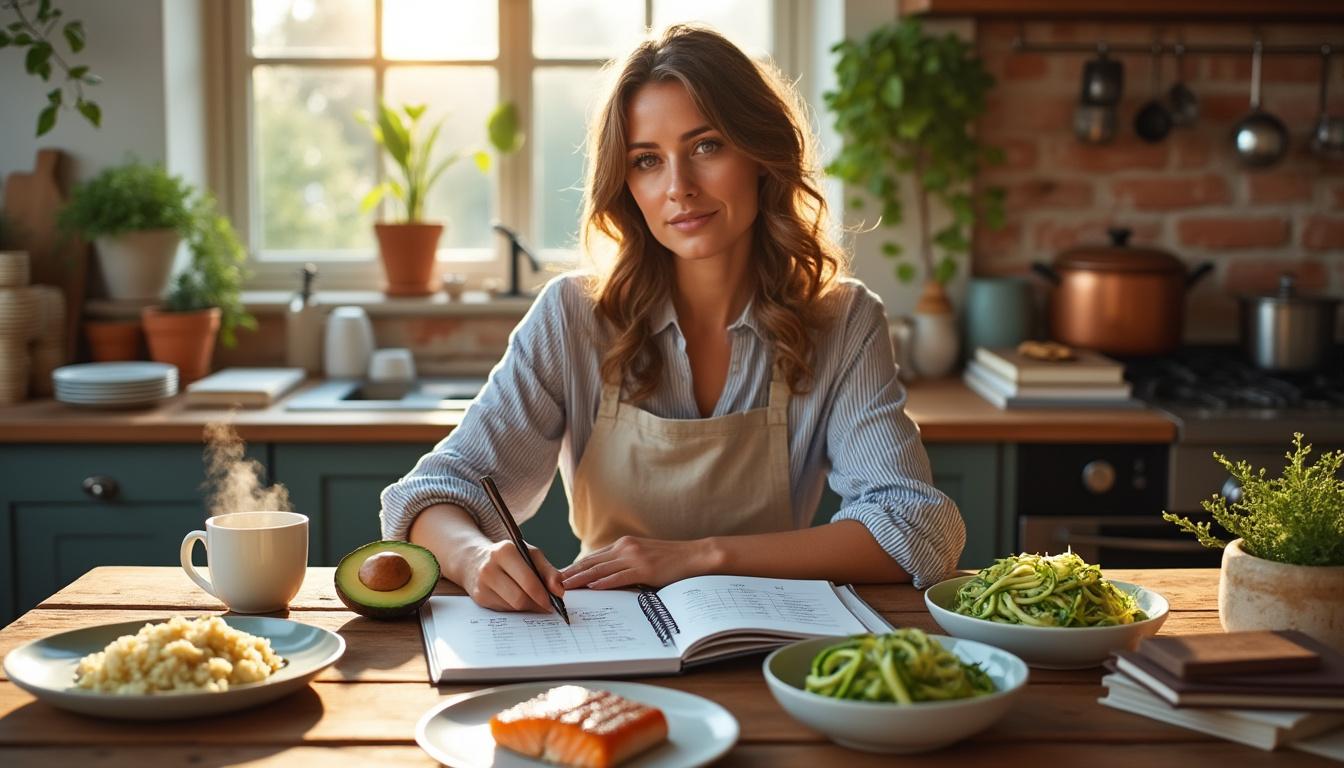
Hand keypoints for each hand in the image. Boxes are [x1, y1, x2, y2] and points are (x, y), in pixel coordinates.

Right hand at [461, 540, 564, 612]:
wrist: (475, 559)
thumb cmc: (508, 556)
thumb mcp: (530, 554)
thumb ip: (548, 571)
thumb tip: (559, 591)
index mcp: (505, 552)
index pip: (528, 581)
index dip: (544, 596)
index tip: (555, 602)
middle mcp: (490, 568)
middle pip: (520, 599)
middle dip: (537, 605)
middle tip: (547, 606)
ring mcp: (481, 585)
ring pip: (512, 607)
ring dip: (527, 607)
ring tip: (533, 600)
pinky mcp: (478, 598)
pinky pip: (504, 610)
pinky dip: (515, 608)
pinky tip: (517, 599)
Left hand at [559, 536, 718, 589]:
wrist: (695, 555)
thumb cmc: (671, 560)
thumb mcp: (644, 557)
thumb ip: (625, 564)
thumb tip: (606, 578)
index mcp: (624, 544)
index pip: (593, 557)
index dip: (575, 567)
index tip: (559, 576)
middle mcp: (625, 547)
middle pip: (591, 562)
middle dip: (571, 573)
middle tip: (552, 583)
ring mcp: (635, 557)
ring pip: (601, 570)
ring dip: (581, 579)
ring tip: (565, 587)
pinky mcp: (645, 569)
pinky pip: (620, 577)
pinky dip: (604, 583)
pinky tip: (592, 589)